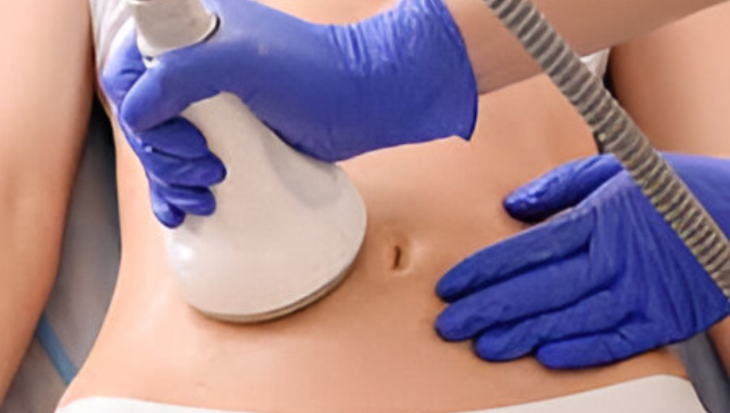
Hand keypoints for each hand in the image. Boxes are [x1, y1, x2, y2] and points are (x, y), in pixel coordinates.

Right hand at [116, 0, 477, 161]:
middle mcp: (194, 69)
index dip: (142, 115)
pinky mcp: (230, 139)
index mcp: (188, 36)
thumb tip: (136, 112)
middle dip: (165, 156)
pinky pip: (185, 167)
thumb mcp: (239, 61)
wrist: (366, 104)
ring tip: (208, 191)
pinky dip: (178, 192)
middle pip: (143, 120)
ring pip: (162, 149)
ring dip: (172, 179)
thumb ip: (178, 74)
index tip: (180, 138)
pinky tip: (185, 212)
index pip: (129, 74)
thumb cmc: (314, 75)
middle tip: (207, 169)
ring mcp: (212, 107)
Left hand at [435, 153, 729, 368]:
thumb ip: (559, 186)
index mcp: (599, 220)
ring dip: (522, 334)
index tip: (450, 286)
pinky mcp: (665, 320)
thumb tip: (512, 206)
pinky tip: (546, 356)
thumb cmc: (676, 190)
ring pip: (570, 319)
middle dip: (488, 309)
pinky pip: (617, 342)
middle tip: (450, 325)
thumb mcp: (614, 171)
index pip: (526, 249)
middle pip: (538, 288)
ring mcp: (641, 293)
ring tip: (483, 345)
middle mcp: (615, 259)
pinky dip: (581, 351)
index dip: (483, 270)